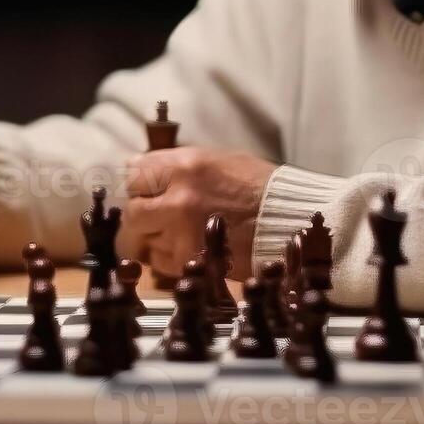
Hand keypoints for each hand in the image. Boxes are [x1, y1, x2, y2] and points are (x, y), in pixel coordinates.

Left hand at [119, 147, 275, 279]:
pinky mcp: (191, 260)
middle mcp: (177, 198)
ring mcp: (181, 232)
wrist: (292, 221)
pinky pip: (161, 263)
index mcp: (184, 166)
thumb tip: (134, 168)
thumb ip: (173, 165)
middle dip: (140, 217)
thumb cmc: (257, 187)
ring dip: (153, 241)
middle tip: (155, 220)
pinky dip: (169, 259)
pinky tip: (189, 249)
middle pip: (131, 211)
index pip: (133, 174)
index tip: (145, 192)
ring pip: (142, 241)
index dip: (138, 185)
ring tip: (177, 236)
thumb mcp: (215, 160)